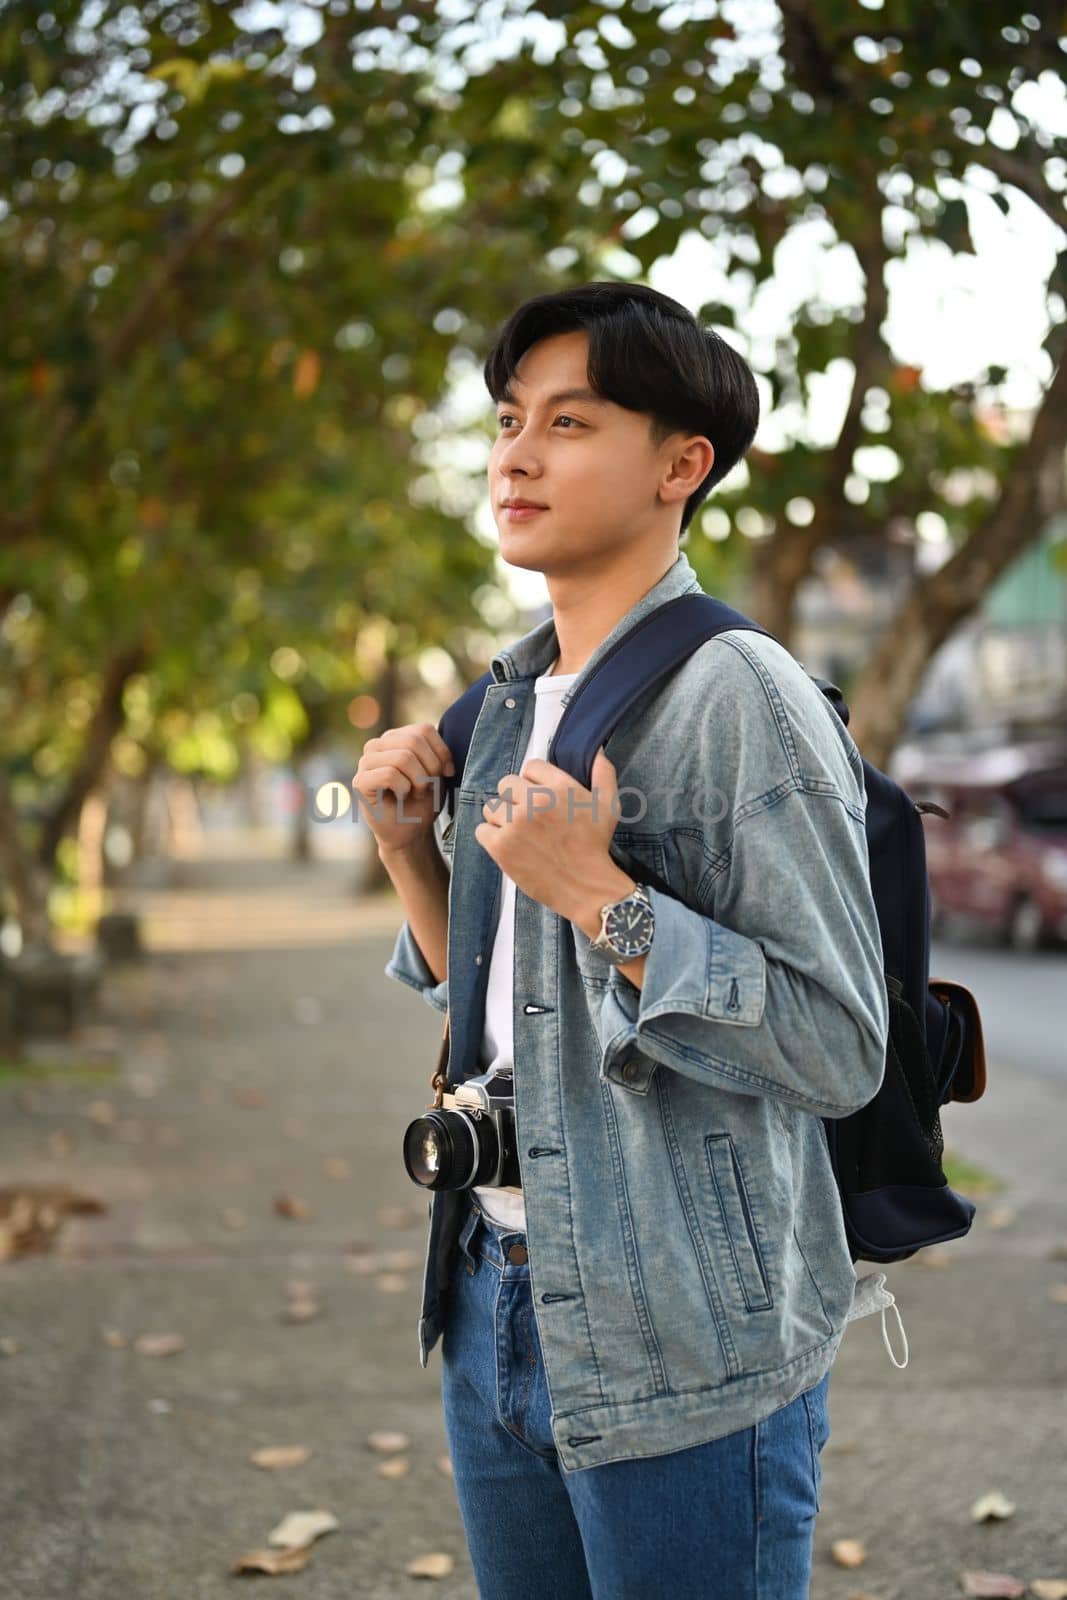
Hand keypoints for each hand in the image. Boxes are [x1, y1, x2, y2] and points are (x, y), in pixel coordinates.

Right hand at [353, 722, 453, 855]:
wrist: (410, 831)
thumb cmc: (424, 800)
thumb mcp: (438, 771)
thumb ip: (439, 753)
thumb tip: (443, 751)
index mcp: (396, 737)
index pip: (424, 730)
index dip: (442, 753)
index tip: (446, 773)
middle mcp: (378, 744)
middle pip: (414, 741)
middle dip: (430, 768)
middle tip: (428, 787)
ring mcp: (366, 761)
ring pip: (403, 757)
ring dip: (419, 780)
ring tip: (416, 792)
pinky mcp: (359, 781)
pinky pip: (389, 774)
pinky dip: (404, 789)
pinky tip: (401, 797)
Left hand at [474, 746, 633, 925]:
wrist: (585, 887)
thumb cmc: (596, 846)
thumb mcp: (609, 806)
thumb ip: (604, 774)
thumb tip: (598, 750)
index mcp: (559, 787)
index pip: (530, 766)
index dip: (533, 782)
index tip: (539, 798)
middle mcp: (535, 801)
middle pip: (505, 784)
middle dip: (514, 798)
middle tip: (526, 817)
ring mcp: (515, 824)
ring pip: (491, 807)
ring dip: (501, 818)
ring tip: (517, 833)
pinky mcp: (501, 846)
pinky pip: (482, 830)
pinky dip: (491, 837)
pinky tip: (508, 845)